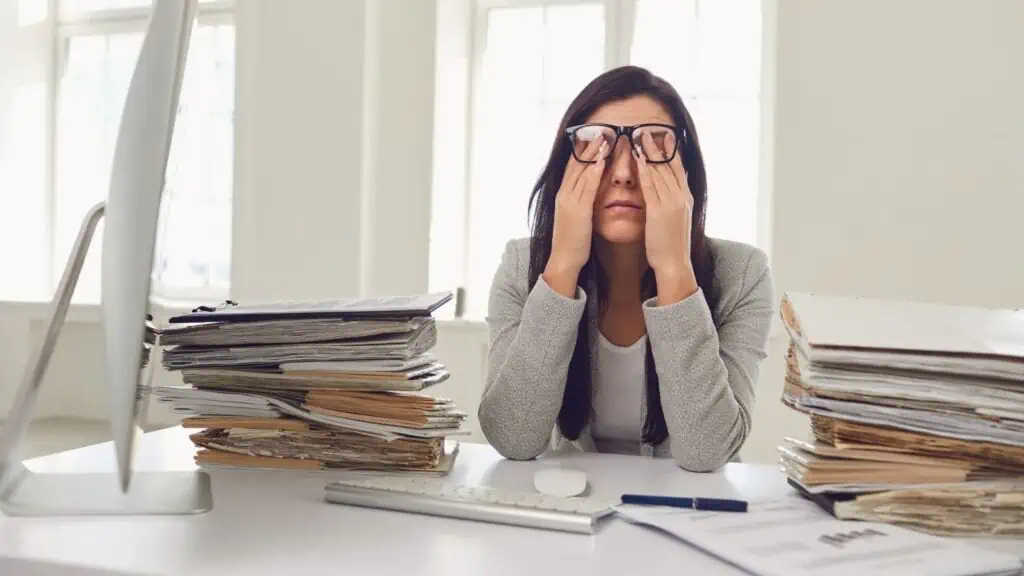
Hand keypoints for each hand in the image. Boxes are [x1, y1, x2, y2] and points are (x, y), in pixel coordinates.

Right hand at [543, 136, 607, 296]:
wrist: (564, 260)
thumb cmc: (574, 242)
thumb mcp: (577, 217)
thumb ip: (582, 202)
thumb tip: (591, 192)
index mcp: (564, 195)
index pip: (573, 166)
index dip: (583, 149)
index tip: (594, 135)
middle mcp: (564, 194)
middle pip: (576, 164)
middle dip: (588, 145)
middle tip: (600, 128)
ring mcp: (569, 202)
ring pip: (581, 171)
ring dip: (593, 153)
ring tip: (605, 137)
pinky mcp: (577, 211)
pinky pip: (586, 187)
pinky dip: (593, 172)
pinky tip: (602, 160)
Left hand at [635, 131, 697, 303]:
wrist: (675, 265)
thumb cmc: (671, 245)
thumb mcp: (677, 218)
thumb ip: (675, 200)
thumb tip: (674, 185)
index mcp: (686, 198)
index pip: (678, 167)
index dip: (670, 150)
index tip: (664, 135)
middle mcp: (681, 197)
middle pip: (670, 165)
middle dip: (659, 145)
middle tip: (650, 128)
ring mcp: (672, 203)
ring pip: (661, 172)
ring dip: (650, 152)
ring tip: (641, 135)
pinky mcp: (660, 212)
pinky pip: (651, 186)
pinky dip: (645, 170)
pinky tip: (638, 158)